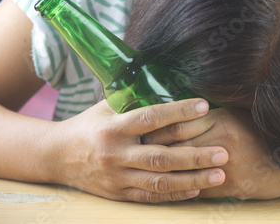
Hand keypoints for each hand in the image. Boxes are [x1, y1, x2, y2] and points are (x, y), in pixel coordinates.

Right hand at [47, 99, 228, 202]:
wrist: (55, 155)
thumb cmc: (89, 125)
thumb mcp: (107, 107)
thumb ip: (134, 100)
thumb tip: (166, 82)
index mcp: (113, 126)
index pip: (151, 118)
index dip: (179, 112)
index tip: (205, 106)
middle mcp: (115, 154)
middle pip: (160, 157)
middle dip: (195, 156)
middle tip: (224, 152)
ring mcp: (116, 178)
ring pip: (159, 182)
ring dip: (192, 180)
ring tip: (220, 175)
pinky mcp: (117, 194)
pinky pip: (150, 197)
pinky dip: (174, 195)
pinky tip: (197, 191)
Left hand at [142, 108, 279, 199]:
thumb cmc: (264, 136)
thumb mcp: (239, 118)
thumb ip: (212, 118)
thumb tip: (179, 118)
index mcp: (223, 118)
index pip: (178, 123)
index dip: (155, 130)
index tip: (139, 132)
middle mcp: (223, 139)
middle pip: (176, 145)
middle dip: (151, 150)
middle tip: (132, 153)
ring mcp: (228, 163)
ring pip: (184, 168)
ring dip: (163, 171)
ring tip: (144, 172)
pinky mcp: (233, 184)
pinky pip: (200, 188)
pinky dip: (182, 188)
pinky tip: (169, 189)